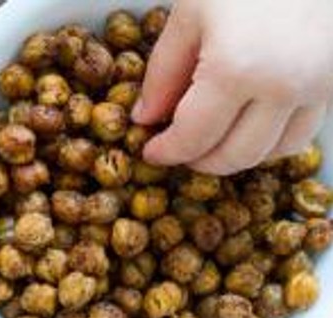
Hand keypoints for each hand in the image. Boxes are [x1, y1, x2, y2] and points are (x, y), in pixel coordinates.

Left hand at [134, 0, 332, 174]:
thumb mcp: (193, 12)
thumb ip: (164, 72)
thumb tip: (146, 118)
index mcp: (237, 70)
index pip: (192, 138)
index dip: (166, 151)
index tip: (151, 150)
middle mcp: (282, 87)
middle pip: (232, 155)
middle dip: (198, 159)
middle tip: (178, 147)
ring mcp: (317, 87)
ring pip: (270, 152)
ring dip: (236, 155)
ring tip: (212, 137)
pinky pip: (301, 133)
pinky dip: (271, 140)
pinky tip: (249, 123)